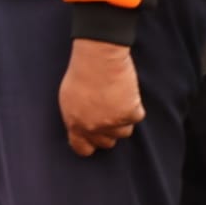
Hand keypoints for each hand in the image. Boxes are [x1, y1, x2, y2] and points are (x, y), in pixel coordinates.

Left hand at [57, 39, 144, 156]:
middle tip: (109, 111)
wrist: (99, 56)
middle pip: (107, 142)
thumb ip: (76, 117)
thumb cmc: (82, 70)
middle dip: (109, 130)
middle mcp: (93, 127)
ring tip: (117, 98)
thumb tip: (83, 128)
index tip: (96, 137)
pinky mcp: (129, 114)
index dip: (91, 143)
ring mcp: (112, 122)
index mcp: (75, 123)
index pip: (83, 148)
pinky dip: (134, 105)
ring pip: (124, 132)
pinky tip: (126, 91)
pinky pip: (137, 116)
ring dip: (123, 118)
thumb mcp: (68, 97)